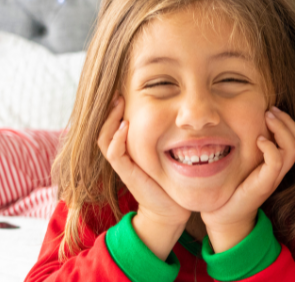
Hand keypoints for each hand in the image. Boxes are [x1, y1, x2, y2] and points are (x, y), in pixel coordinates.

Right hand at [98, 96, 189, 258]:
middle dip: (111, 106)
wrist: (172, 209)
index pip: (117, 119)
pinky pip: (114, 154)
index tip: (129, 85)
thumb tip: (190, 109)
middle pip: (106, 124)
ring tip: (118, 101)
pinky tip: (124, 127)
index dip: (118, 104)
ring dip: (110, 118)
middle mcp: (124, 152)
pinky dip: (116, 139)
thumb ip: (177, 132)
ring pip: (104, 136)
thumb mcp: (174, 150)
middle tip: (119, 87)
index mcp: (133, 145)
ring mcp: (124, 163)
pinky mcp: (127, 173)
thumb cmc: (175, 179)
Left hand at [200, 106, 294, 252]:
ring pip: (293, 148)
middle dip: (288, 121)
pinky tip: (258, 140)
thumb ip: (247, 146)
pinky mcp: (265, 183)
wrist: (223, 216)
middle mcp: (279, 170)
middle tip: (270, 110)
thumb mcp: (242, 162)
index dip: (289, 122)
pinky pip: (277, 160)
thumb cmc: (230, 187)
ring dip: (282, 128)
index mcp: (277, 163)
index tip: (271, 109)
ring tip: (267, 118)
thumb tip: (239, 119)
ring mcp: (274, 177)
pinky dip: (270, 146)